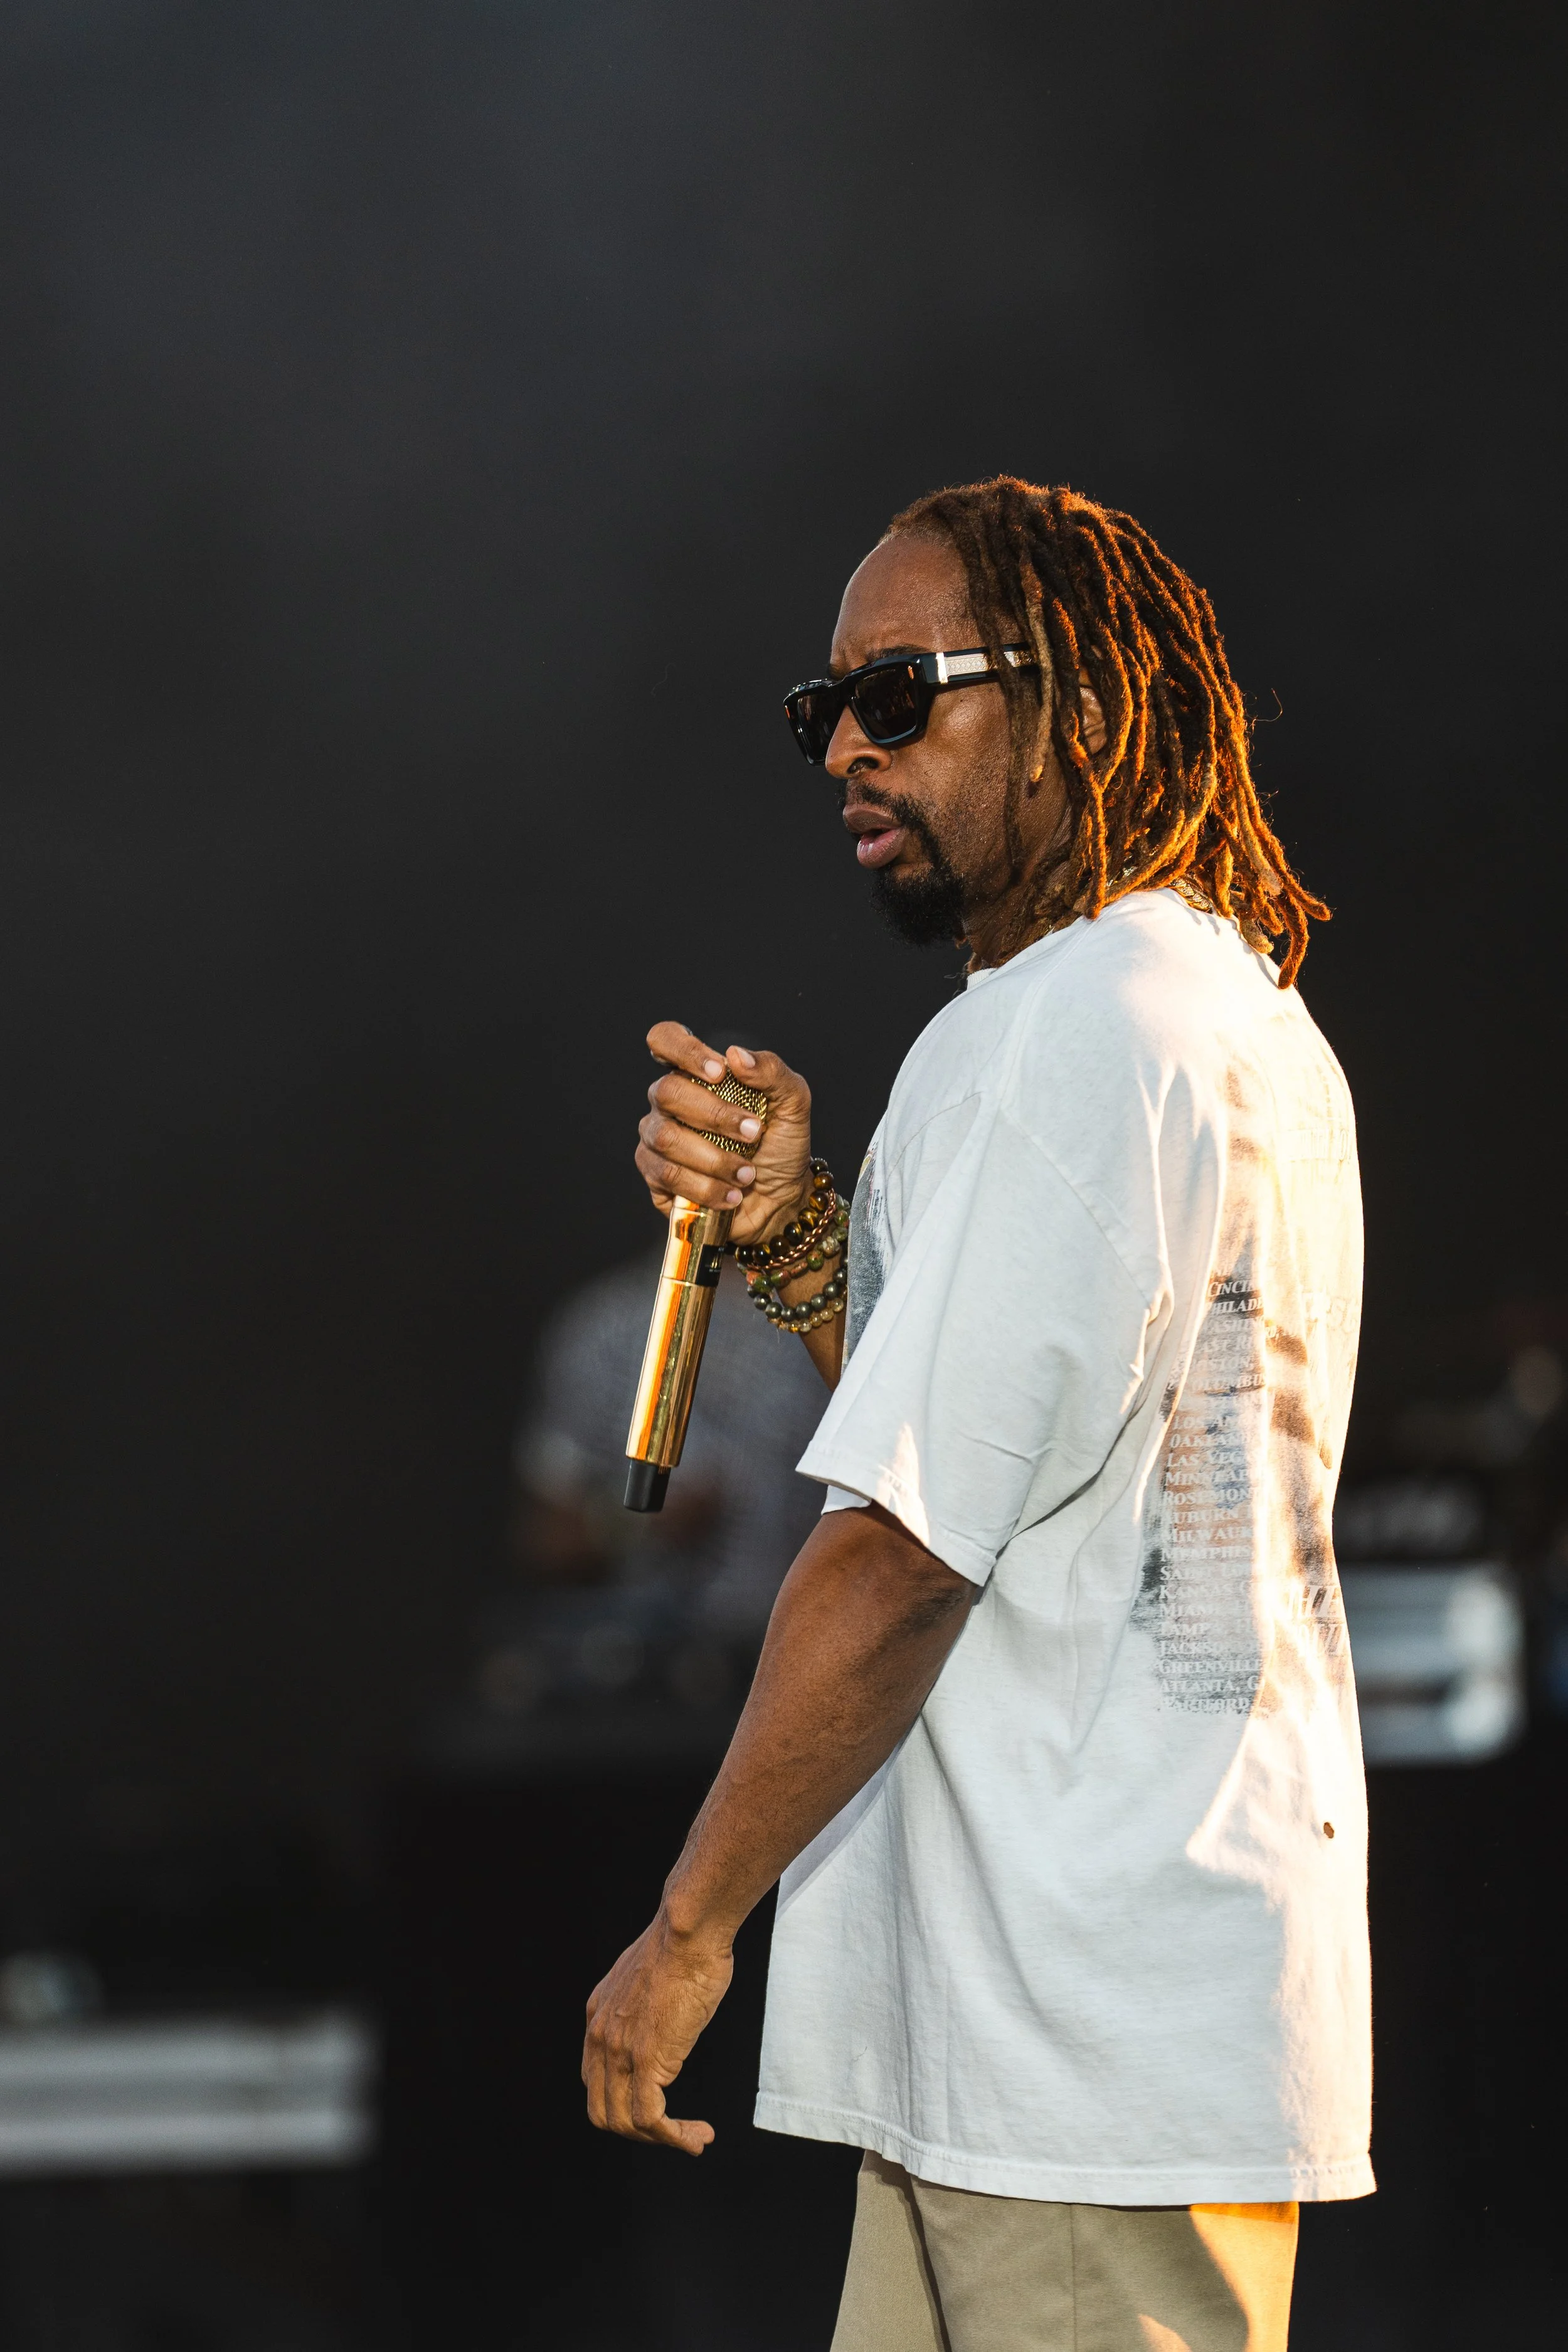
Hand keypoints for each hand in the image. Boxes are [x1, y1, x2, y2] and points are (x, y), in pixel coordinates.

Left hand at [582, 1909, 733, 2153]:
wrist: (688, 1928)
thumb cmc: (685, 1943)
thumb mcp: (652, 1977)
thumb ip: (648, 2002)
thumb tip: (668, 2013)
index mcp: (599, 2015)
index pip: (596, 2081)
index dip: (625, 2103)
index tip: (660, 2108)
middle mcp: (600, 2037)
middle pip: (602, 2111)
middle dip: (639, 2132)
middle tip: (675, 2132)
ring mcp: (619, 2050)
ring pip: (623, 2123)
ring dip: (661, 2141)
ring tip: (695, 2139)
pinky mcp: (646, 2059)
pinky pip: (650, 2119)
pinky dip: (674, 2138)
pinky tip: (697, 2137)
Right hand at [636, 1022, 813, 1248]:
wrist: (780, 1200)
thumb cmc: (781, 1146)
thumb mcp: (793, 1105)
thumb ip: (772, 1072)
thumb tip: (737, 1055)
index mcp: (698, 1074)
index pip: (666, 1039)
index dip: (684, 1050)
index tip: (719, 1073)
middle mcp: (670, 1101)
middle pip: (667, 1091)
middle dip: (714, 1115)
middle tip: (752, 1133)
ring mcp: (657, 1137)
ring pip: (666, 1137)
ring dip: (714, 1158)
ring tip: (747, 1174)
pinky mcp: (655, 1175)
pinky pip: (666, 1175)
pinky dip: (705, 1186)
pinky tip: (730, 1194)